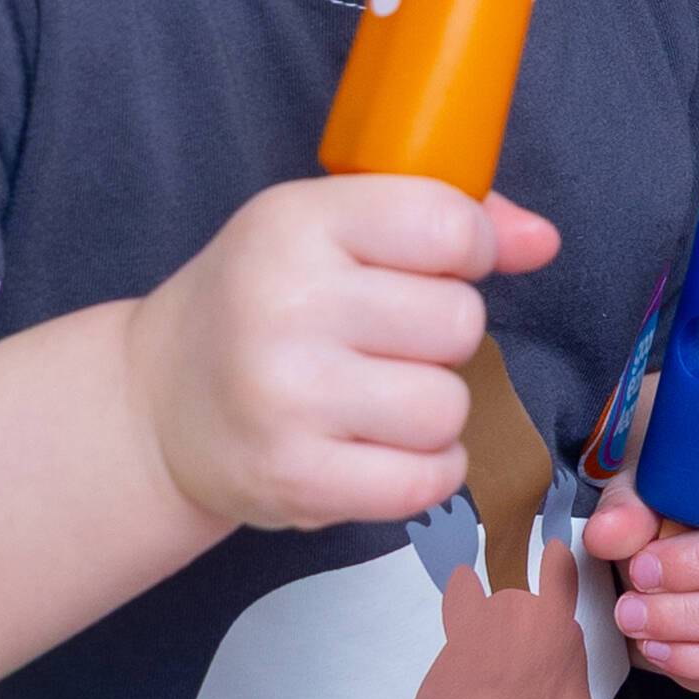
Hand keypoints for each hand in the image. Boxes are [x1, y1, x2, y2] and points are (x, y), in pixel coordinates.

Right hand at [121, 175, 555, 534]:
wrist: (156, 404)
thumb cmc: (261, 304)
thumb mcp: (328, 227)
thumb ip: (441, 218)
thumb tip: (541, 241)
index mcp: (298, 223)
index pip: (447, 224)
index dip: (467, 250)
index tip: (437, 266)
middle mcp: (287, 306)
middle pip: (459, 322)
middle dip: (444, 336)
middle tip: (389, 342)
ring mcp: (288, 398)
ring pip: (449, 406)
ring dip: (434, 409)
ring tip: (380, 398)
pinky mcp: (296, 478)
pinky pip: (427, 480)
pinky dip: (427, 469)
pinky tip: (384, 448)